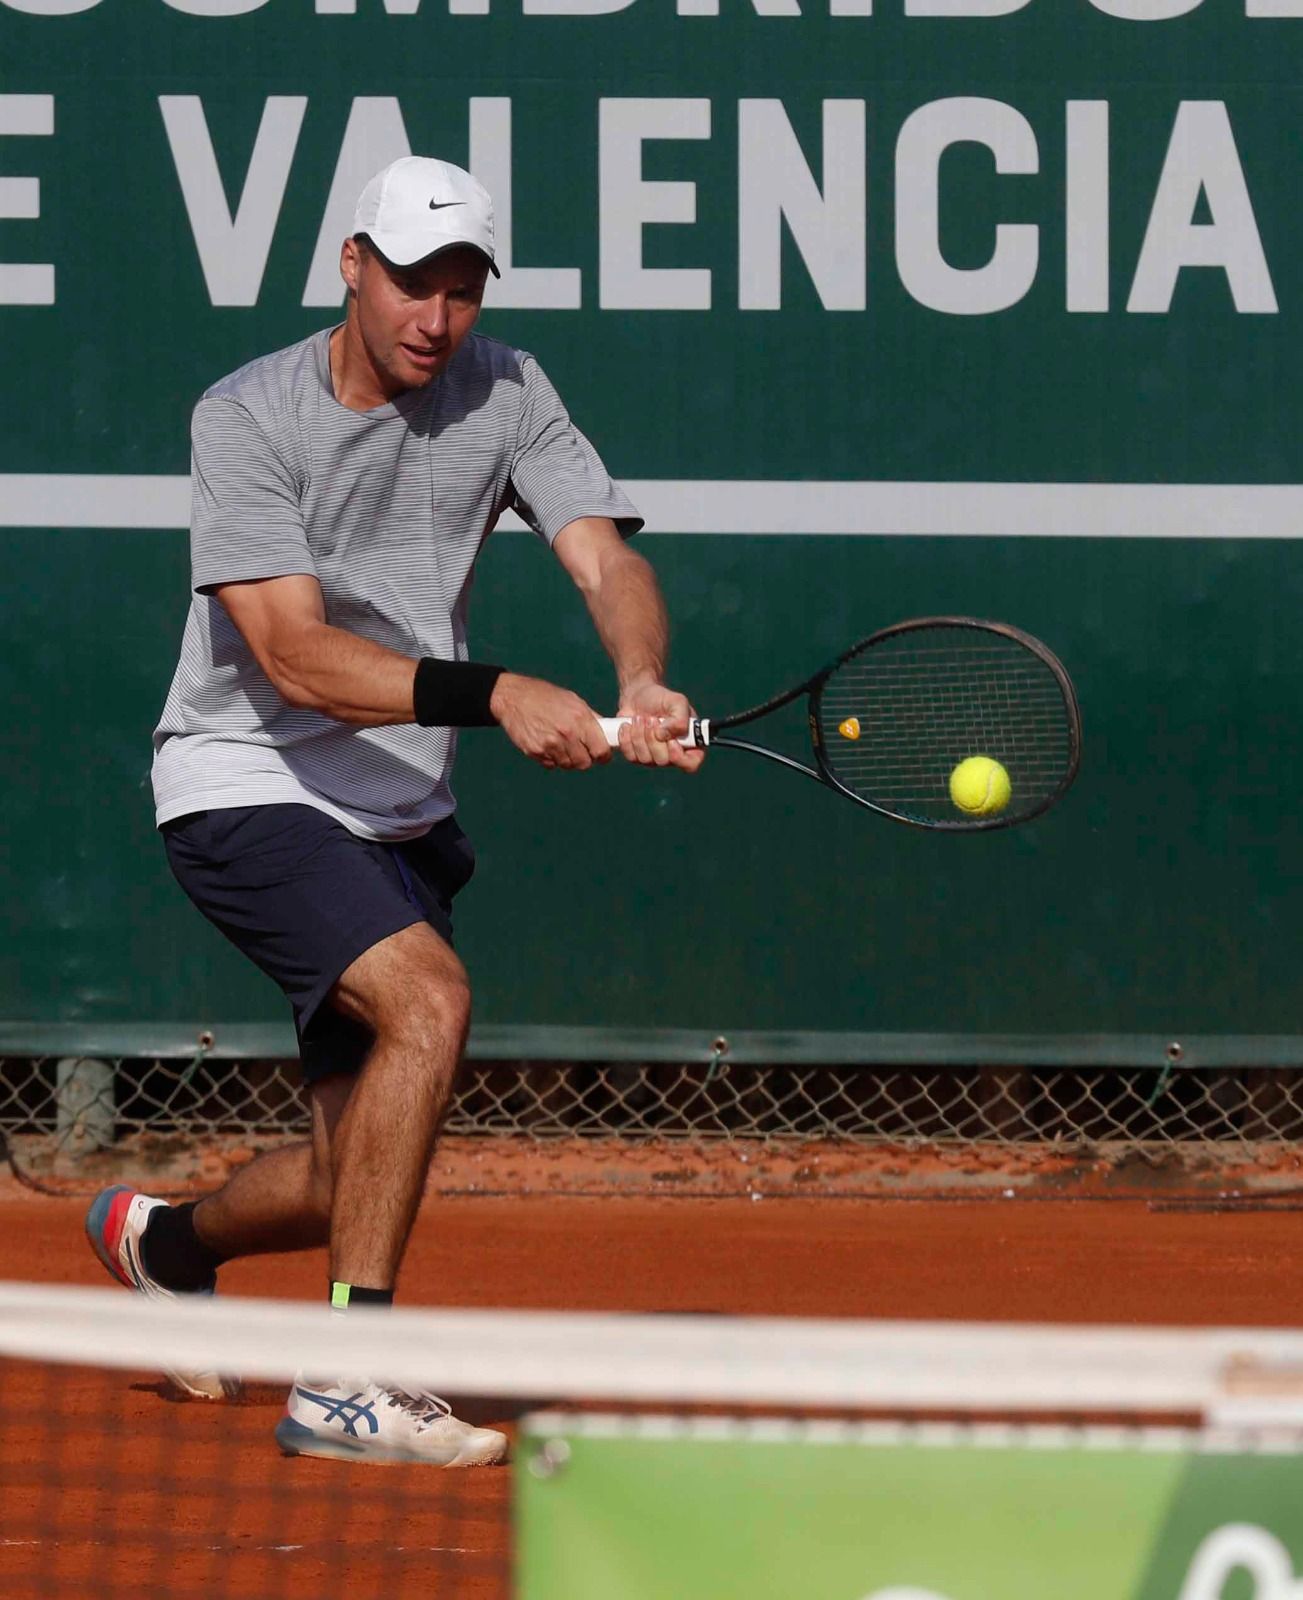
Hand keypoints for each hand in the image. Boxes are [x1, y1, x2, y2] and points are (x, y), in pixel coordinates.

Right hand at [490, 673, 612, 770]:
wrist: (513, 698)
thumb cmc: (544, 696)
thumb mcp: (573, 700)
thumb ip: (590, 719)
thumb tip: (605, 733)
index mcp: (580, 719)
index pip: (600, 750)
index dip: (603, 755)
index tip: (602, 755)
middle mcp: (566, 733)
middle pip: (584, 763)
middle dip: (585, 759)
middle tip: (581, 751)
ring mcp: (550, 744)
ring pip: (567, 765)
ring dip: (568, 759)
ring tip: (562, 744)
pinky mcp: (535, 751)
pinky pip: (551, 764)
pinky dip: (552, 759)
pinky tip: (548, 744)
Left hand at [615, 680, 706, 771]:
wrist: (638, 696)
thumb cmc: (661, 699)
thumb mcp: (677, 701)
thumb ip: (680, 719)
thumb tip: (664, 735)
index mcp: (689, 742)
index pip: (691, 763)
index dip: (680, 757)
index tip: (671, 741)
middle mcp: (673, 754)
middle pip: (664, 761)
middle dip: (653, 738)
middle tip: (651, 719)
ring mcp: (654, 758)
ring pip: (645, 759)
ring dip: (639, 735)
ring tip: (639, 718)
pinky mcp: (636, 756)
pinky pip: (630, 756)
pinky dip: (627, 738)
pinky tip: (628, 725)